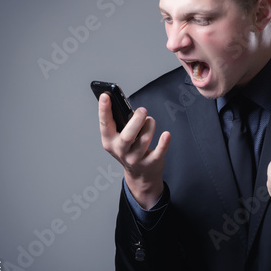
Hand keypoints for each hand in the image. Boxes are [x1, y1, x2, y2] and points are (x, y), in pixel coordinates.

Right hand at [98, 93, 170, 208]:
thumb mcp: (120, 138)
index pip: (105, 124)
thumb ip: (122, 124)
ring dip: (150, 126)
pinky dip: (163, 142)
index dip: (104, 110)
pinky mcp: (151, 163)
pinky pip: (158, 152)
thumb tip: (132, 108)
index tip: (105, 96)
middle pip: (127, 136)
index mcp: (109, 141)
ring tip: (150, 121)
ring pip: (144, 140)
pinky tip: (166, 134)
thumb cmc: (130, 149)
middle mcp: (121, 151)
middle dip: (136, 121)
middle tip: (142, 110)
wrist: (141, 174)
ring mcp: (135, 159)